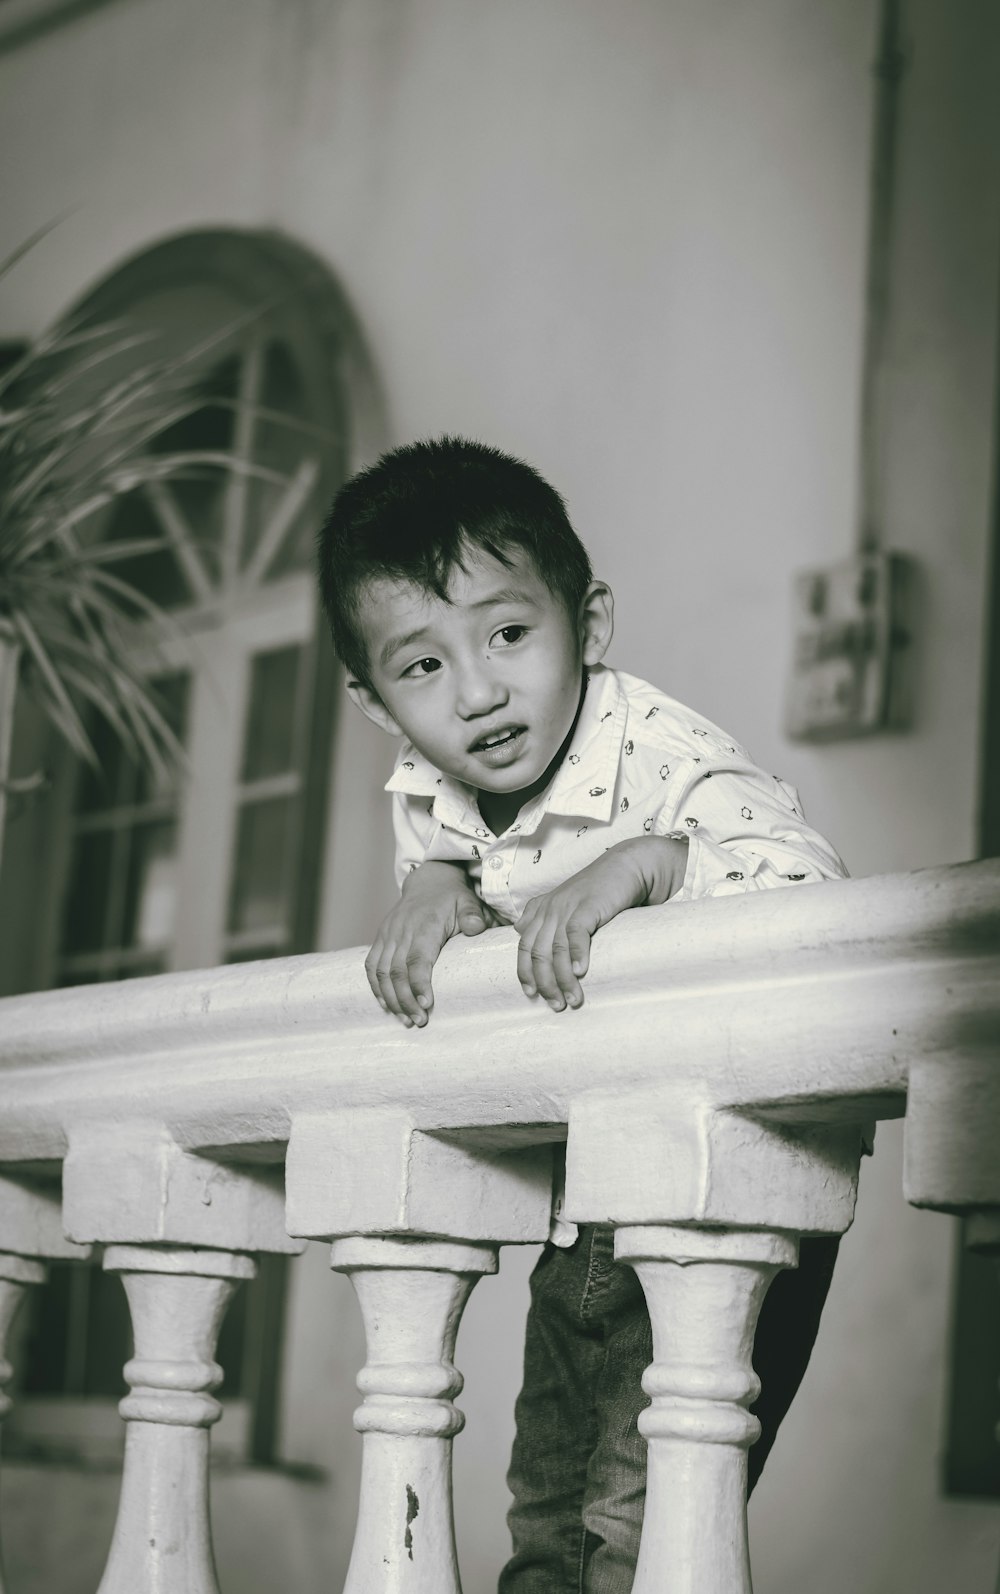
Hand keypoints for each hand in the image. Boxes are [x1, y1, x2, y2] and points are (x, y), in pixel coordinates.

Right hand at [366, 861, 499, 1026]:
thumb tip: (476, 928)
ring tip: (405, 1020)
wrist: (429, 881)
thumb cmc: (452, 898)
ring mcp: (388, 934)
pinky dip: (376, 988)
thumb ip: (472, 916)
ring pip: (381, 972)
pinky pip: (371, 966)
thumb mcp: (467, 902)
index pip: (417, 958)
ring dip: (391, 999)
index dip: (419, 983)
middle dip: (405, 1000)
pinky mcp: (380, 938)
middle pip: (396, 971)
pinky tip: (386, 1006)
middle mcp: (402, 930)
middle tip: (419, 1022)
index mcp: (424, 924)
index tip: (426, 1005)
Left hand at [514, 836, 688, 1011]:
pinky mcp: (587, 905)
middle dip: (544, 983)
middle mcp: (550, 908)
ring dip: (563, 979)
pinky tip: (581, 973)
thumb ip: (540, 914)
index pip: (524, 947)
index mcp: (541, 910)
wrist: (626, 867)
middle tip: (556, 1005)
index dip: (525, 973)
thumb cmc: (598, 889)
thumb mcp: (565, 902)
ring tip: (573, 999)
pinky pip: (575, 933)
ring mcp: (567, 906)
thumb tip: (519, 929)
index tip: (532, 995)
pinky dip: (577, 955)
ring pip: (555, 949)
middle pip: (537, 953)